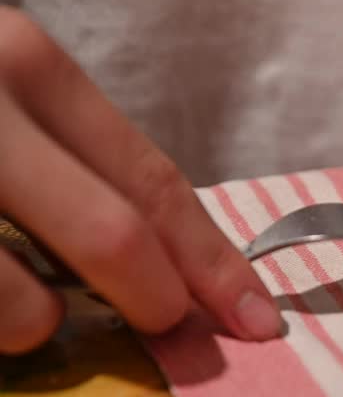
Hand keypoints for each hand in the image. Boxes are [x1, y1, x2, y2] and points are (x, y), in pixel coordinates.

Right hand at [0, 8, 280, 353]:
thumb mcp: (9, 109)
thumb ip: (82, 173)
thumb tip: (178, 273)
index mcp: (26, 68)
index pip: (151, 180)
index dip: (216, 261)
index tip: (262, 322)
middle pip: (111, 231)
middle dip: (155, 299)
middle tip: (165, 328)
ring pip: (18, 301)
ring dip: (31, 322)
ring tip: (21, 308)